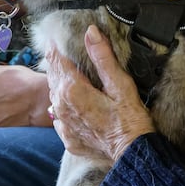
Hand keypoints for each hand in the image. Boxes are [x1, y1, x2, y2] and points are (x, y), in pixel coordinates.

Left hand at [46, 26, 153, 164]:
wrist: (132, 153)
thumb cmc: (129, 118)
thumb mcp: (120, 83)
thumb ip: (102, 56)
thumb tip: (90, 32)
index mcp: (72, 89)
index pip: (55, 59)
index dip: (55, 46)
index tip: (56, 36)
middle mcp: (61, 106)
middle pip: (52, 76)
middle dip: (58, 62)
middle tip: (65, 51)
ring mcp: (62, 124)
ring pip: (54, 95)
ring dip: (60, 84)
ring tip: (72, 74)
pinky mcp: (67, 137)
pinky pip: (59, 115)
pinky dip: (64, 106)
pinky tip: (76, 103)